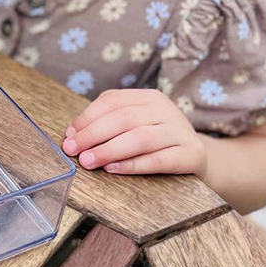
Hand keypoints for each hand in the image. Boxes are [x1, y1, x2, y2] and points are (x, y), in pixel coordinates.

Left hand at [61, 88, 206, 176]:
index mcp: (148, 97)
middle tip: (72, 150)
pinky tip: (112, 169)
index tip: (69, 135)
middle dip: (92, 135)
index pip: (112, 101)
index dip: (87, 118)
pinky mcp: (191, 154)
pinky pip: (157, 160)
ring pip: (139, 138)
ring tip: (88, 161)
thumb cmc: (155, 139)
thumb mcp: (134, 123)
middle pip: (122, 119)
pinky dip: (132, 165)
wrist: (196, 156)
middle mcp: (165, 110)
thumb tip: (71, 134)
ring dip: (108, 150)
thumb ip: (105, 123)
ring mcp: (180, 131)